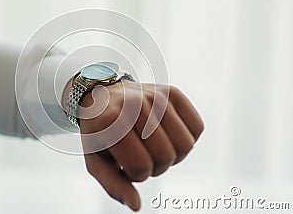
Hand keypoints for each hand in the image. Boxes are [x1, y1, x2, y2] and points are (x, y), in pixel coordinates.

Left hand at [78, 81, 203, 210]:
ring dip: (172, 156)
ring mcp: (156, 95)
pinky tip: (167, 136)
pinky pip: (197, 127)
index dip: (135, 175)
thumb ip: (113, 184)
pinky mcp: (173, 92)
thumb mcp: (96, 160)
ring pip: (186, 144)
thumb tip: (136, 206)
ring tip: (154, 148)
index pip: (140, 166)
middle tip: (141, 157)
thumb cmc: (101, 133)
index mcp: (111, 121)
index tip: (125, 164)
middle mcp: (135, 103)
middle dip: (155, 168)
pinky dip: (187, 139)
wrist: (103, 96)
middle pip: (166, 156)